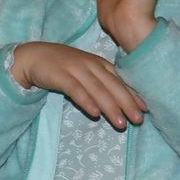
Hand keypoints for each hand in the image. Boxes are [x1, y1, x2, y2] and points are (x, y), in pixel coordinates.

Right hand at [10, 42, 146, 128]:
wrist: (33, 56)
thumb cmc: (62, 65)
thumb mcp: (85, 69)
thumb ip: (102, 80)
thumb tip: (123, 99)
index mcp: (100, 63)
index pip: (121, 80)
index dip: (134, 95)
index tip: (145, 110)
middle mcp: (91, 65)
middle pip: (112, 86)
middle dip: (127, 104)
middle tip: (137, 120)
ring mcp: (75, 69)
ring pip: (97, 90)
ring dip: (110, 107)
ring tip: (120, 123)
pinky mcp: (59, 76)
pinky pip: (75, 90)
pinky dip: (86, 101)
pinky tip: (94, 113)